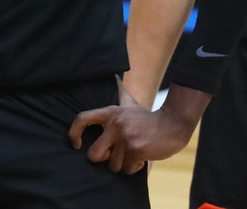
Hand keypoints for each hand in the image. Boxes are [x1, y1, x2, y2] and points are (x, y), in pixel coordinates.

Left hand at [68, 78, 197, 174]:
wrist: (172, 124)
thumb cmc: (147, 118)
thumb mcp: (131, 104)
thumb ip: (120, 93)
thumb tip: (114, 76)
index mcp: (111, 113)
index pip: (82, 119)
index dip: (74, 133)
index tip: (77, 145)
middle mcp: (115, 124)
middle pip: (94, 154)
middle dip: (104, 159)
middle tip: (114, 154)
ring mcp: (125, 138)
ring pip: (113, 165)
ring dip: (123, 164)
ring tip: (133, 152)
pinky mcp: (136, 150)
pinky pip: (126, 169)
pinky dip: (134, 168)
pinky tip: (141, 157)